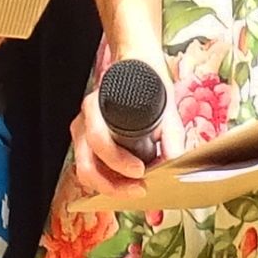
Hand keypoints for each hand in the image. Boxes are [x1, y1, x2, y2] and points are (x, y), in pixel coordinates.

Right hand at [66, 57, 160, 200]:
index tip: (141, 171)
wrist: (138, 67)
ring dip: (110, 187)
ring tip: (136, 190)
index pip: (98, 140)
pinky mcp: (87, 145)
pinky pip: (91, 169)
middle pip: (88, 165)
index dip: (118, 161)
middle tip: (140, 189)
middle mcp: (84, 122)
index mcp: (97, 107)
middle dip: (113, 184)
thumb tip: (175, 166)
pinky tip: (126, 184)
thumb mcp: (165, 110)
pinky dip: (107, 181)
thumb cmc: (147, 86)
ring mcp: (82, 134)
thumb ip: (172, 139)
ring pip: (86, 171)